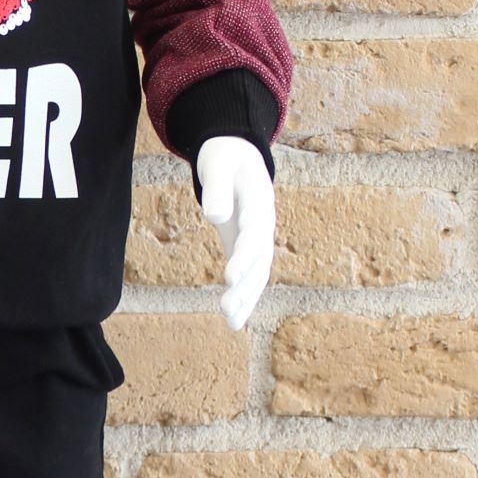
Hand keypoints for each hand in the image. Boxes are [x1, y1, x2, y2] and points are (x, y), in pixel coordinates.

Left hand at [197, 136, 274, 330]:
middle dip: (245, 286)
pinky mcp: (247, 248)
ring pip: (257, 273)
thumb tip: (214, 217)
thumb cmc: (225, 158)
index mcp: (259, 201)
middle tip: (227, 309)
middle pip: (259, 259)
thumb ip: (216, 188)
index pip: (253, 233)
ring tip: (230, 322)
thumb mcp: (218, 164)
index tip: (230, 277)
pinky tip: (234, 322)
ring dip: (246, 298)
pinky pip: (249, 276)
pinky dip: (243, 298)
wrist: (238, 154)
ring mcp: (258, 238)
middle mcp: (264, 224)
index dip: (244, 256)